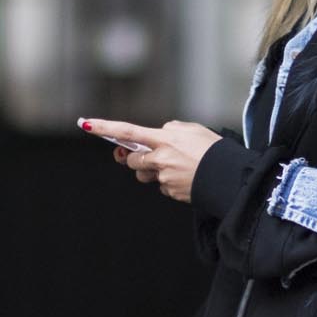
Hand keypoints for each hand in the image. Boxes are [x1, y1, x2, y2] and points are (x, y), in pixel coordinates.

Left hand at [82, 117, 220, 202]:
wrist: (230, 177)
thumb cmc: (214, 149)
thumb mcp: (193, 130)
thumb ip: (171, 129)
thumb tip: (159, 133)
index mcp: (164, 139)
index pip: (128, 132)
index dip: (105, 128)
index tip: (85, 124)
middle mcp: (160, 159)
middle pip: (132, 161)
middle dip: (135, 159)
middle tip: (150, 156)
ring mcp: (165, 178)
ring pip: (146, 176)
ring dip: (153, 171)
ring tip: (177, 166)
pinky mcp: (172, 192)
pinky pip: (163, 187)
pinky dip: (170, 182)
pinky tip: (186, 177)